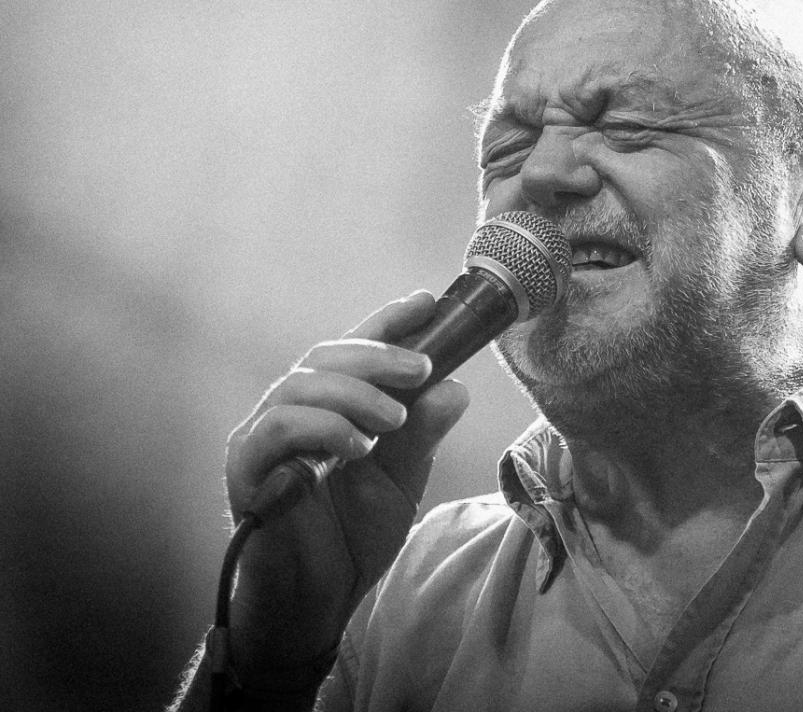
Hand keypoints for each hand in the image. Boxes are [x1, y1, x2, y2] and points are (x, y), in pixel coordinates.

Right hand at [222, 291, 470, 689]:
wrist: (320, 600)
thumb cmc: (353, 537)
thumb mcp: (402, 478)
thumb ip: (422, 434)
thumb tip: (456, 388)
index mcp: (328, 407)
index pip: (353, 351)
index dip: (386, 322)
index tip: (426, 301)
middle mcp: (290, 413)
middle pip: (323, 356)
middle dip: (377, 355)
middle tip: (421, 368)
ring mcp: (262, 439)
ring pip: (299, 385)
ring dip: (354, 393)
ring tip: (393, 420)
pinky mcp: (245, 470)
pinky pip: (275, 430)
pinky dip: (322, 428)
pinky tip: (359, 447)